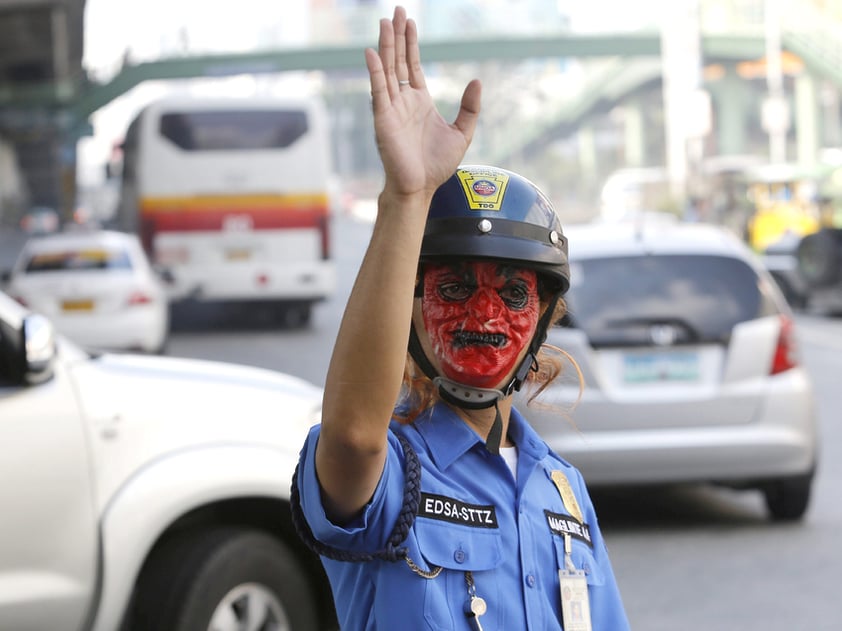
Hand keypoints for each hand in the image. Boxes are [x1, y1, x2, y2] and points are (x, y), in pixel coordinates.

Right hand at [365, 6, 480, 198]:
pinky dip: (375, 71)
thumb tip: (476, 81)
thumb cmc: (437, 165)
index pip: (412, 65)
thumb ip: (470, 108)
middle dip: (397, 36)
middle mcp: (403, 101)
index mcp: (419, 101)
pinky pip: (378, 90)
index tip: (410, 22)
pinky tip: (372, 53)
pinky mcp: (383, 119)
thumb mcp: (462, 133)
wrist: (421, 187)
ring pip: (387, 70)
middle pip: (398, 60)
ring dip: (386, 46)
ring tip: (385, 22)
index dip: (411, 43)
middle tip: (397, 11)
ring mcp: (391, 108)